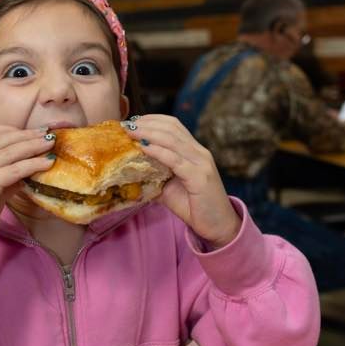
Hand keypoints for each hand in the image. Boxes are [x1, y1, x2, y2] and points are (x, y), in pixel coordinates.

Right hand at [0, 126, 55, 253]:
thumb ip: (5, 176)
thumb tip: (28, 167)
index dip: (11, 130)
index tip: (31, 132)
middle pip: (1, 140)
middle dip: (27, 136)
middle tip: (48, 134)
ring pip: (10, 152)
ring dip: (34, 147)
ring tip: (51, 144)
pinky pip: (15, 170)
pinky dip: (33, 165)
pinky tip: (47, 163)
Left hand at [122, 115, 240, 248]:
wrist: (218, 226)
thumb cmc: (194, 207)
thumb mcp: (169, 188)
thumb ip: (154, 177)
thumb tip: (129, 174)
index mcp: (194, 152)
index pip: (174, 126)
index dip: (152, 120)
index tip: (132, 122)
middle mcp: (200, 153)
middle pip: (172, 128)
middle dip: (147, 124)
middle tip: (126, 125)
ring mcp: (201, 163)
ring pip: (173, 140)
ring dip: (149, 134)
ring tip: (131, 132)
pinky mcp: (200, 178)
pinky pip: (176, 161)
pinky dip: (158, 152)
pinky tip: (144, 149)